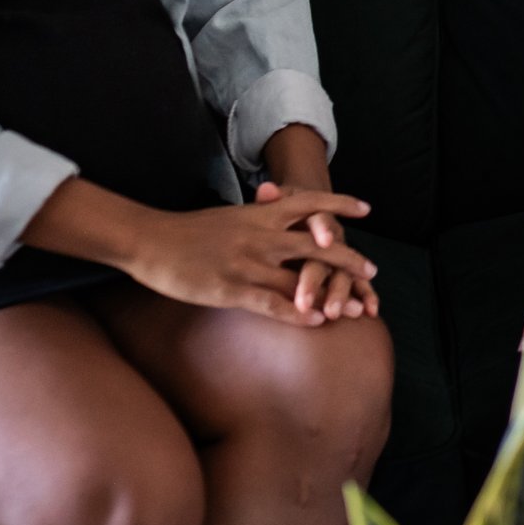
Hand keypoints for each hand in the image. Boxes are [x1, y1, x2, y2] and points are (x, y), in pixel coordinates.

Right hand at [122, 190, 376, 326]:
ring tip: (356, 307)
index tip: (366, 210)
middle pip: (316, 244)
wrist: (151, 240)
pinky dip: (299, 313)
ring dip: (333, 294)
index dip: (339, 206)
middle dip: (348, 258)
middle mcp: (260, 235)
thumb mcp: (230, 216)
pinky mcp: (231, 289)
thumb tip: (278, 216)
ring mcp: (247, 263)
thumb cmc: (189, 231)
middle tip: (372, 270)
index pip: (309, 203)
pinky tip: (317, 322)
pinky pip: (273, 303)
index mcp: (260, 214)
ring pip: (302, 278)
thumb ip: (258, 217)